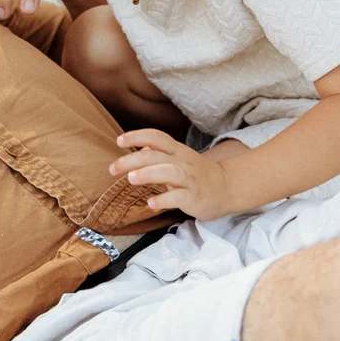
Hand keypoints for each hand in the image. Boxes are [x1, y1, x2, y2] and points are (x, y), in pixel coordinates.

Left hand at [109, 129, 234, 219]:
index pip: (156, 136)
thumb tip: (137, 146)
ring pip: (169, 172)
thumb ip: (158, 152)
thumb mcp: (178, 158)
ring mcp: (190, 179)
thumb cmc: (196, 173)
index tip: (119, 141)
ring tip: (130, 179)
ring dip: (147, 174)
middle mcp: (182, 162)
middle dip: (131, 160)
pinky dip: (164, 199)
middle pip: (155, 155)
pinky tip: (150, 204)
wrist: (227, 188)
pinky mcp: (195, 197)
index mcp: (177, 150)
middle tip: (113, 169)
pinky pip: (179, 197)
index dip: (137, 136)